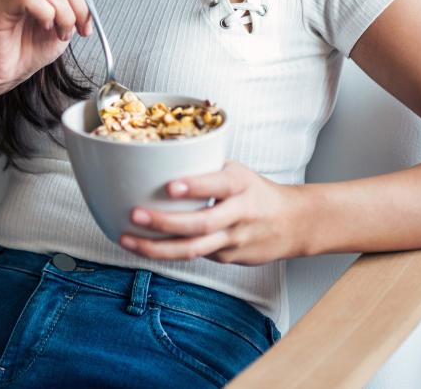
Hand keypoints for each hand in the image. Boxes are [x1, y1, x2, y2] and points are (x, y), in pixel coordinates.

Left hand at [119, 161, 309, 264]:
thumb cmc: (255, 191)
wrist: (293, 223)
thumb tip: (158, 162)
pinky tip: (144, 246)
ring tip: (127, 239)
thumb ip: (205, 170)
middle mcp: (239, 213)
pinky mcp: (228, 259)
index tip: (170, 186)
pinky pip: (195, 256)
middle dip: (165, 222)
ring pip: (194, 249)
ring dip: (157, 247)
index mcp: (241, 185)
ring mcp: (234, 240)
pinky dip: (167, 252)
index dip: (195, 187)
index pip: (219, 185)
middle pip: (202, 223)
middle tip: (135, 215)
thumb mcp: (236, 171)